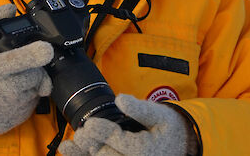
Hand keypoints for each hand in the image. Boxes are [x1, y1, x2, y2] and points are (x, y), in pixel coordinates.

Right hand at [0, 4, 53, 138]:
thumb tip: (10, 8)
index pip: (22, 60)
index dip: (38, 54)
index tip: (47, 49)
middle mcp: (5, 91)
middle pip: (37, 75)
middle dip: (34, 68)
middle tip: (20, 65)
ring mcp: (10, 109)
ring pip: (36, 90)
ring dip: (30, 83)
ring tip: (10, 81)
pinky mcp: (12, 123)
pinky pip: (30, 106)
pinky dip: (25, 98)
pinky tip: (8, 95)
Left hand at [58, 94, 195, 155]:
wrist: (182, 145)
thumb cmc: (169, 128)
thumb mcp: (161, 114)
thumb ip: (141, 108)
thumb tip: (121, 99)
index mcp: (144, 149)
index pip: (118, 139)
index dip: (101, 130)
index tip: (89, 123)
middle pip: (105, 155)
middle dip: (90, 142)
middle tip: (81, 131)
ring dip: (82, 155)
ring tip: (66, 147)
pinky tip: (74, 152)